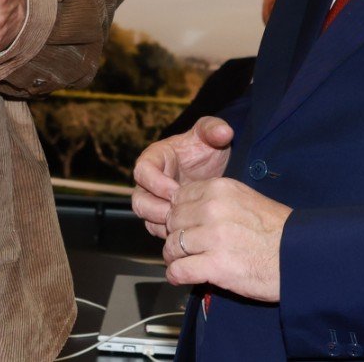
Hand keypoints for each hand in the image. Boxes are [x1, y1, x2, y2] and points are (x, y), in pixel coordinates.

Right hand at [132, 116, 233, 237]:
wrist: (213, 168)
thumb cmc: (206, 148)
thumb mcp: (210, 134)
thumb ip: (214, 129)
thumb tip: (224, 132)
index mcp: (155, 158)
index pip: (142, 170)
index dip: (155, 182)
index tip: (175, 190)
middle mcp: (149, 181)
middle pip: (139, 200)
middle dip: (156, 209)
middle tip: (178, 213)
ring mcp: (155, 200)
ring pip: (147, 218)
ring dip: (162, 224)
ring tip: (184, 225)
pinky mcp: (162, 215)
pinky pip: (158, 228)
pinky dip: (170, 233)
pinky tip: (188, 232)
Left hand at [163, 178, 290, 301]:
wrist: (299, 257)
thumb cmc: (278, 231)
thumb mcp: (247, 199)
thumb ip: (217, 200)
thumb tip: (189, 208)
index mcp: (221, 189)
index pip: (179, 197)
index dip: (180, 214)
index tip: (186, 225)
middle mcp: (213, 209)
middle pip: (173, 221)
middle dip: (175, 235)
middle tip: (184, 247)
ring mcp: (213, 237)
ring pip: (172, 246)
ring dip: (174, 257)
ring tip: (184, 262)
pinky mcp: (215, 266)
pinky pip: (179, 270)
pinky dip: (176, 275)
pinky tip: (181, 276)